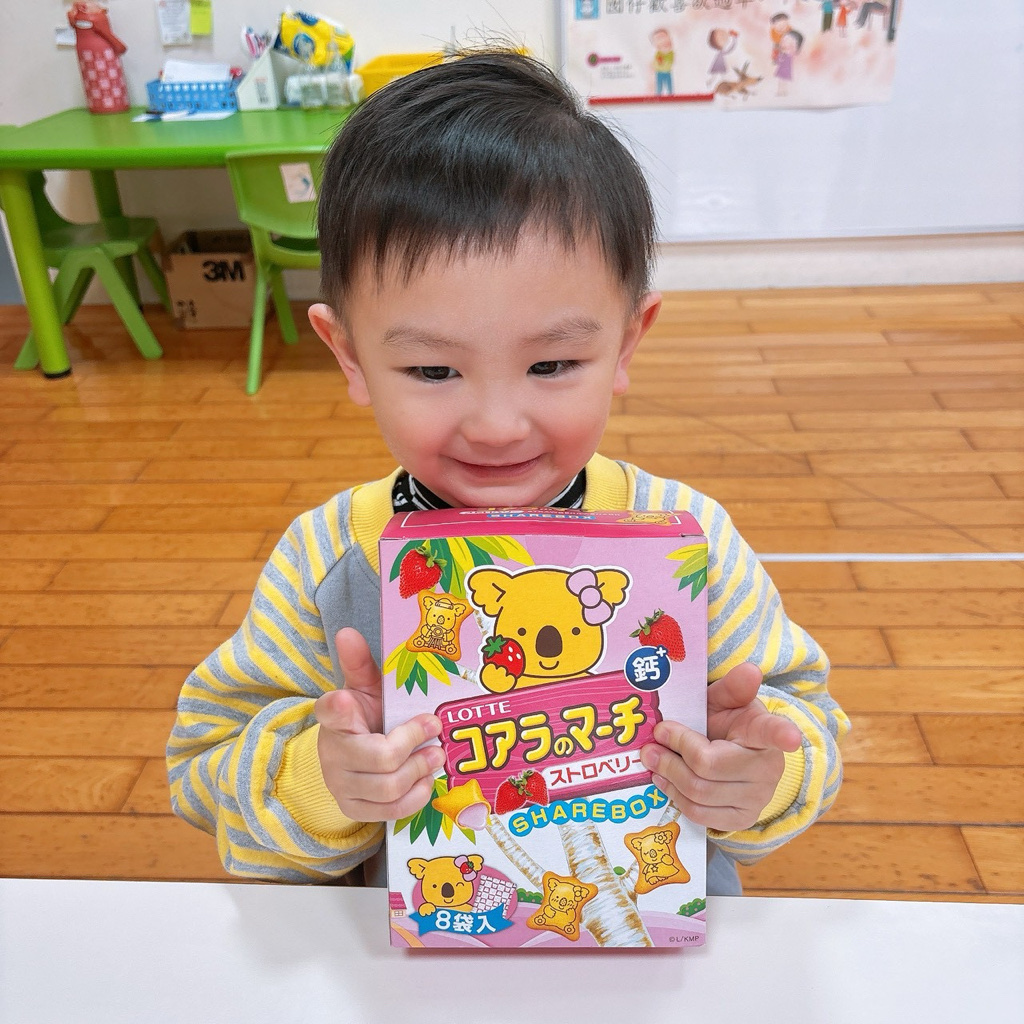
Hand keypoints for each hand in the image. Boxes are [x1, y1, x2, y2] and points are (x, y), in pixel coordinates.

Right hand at [314, 627, 443, 821]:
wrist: (352, 758)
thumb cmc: (365, 717)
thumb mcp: (365, 688)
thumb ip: (360, 663)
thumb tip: (348, 632)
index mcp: (334, 716)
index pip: (329, 710)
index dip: (337, 707)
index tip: (346, 698)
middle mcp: (333, 753)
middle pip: (379, 756)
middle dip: (413, 744)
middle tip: (436, 731)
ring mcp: (342, 785)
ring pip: (388, 787)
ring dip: (420, 770)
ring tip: (437, 756)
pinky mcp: (355, 810)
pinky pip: (389, 812)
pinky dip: (415, 796)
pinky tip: (426, 781)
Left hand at [640, 662, 801, 832]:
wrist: (731, 757)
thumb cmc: (726, 725)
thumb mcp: (725, 701)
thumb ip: (732, 687)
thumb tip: (750, 670)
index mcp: (764, 732)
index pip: (774, 732)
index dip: (783, 734)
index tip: (790, 737)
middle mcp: (767, 769)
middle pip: (708, 764)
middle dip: (673, 751)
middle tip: (653, 739)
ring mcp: (756, 798)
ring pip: (699, 791)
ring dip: (668, 773)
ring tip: (653, 757)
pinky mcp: (740, 819)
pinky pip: (699, 813)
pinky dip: (674, 795)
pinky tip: (665, 780)